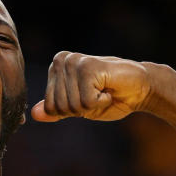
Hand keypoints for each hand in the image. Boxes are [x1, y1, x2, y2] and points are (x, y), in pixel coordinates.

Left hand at [31, 53, 151, 122]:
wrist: (141, 88)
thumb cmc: (111, 97)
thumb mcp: (79, 108)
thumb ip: (56, 110)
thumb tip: (34, 115)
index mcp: (56, 68)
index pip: (50, 107)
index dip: (71, 111)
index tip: (88, 97)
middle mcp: (61, 61)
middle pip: (59, 107)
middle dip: (81, 109)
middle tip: (98, 94)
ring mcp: (74, 62)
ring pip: (72, 106)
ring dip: (92, 105)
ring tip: (104, 90)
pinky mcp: (88, 67)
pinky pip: (86, 102)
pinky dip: (101, 102)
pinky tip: (108, 88)